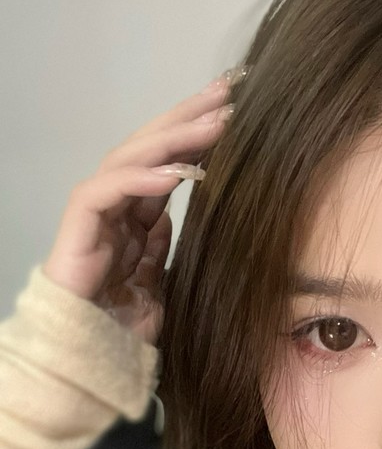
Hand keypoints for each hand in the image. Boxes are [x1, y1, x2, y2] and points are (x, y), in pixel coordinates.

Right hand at [41, 70, 242, 344]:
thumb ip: (161, 247)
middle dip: (189, 118)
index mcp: (135, 217)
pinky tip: (178, 171)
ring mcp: (96, 211)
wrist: (85, 357)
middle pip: (152, 149)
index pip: (168, 164)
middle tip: (229, 92)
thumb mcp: (156, 283)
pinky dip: (142, 178)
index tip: (235, 114)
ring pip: (132, 158)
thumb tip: (173, 215)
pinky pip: (109, 190)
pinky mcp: (79, 225)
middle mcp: (116, 205)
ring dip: (174, 138)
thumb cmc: (120, 328)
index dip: (198, 138)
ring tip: (214, 122)